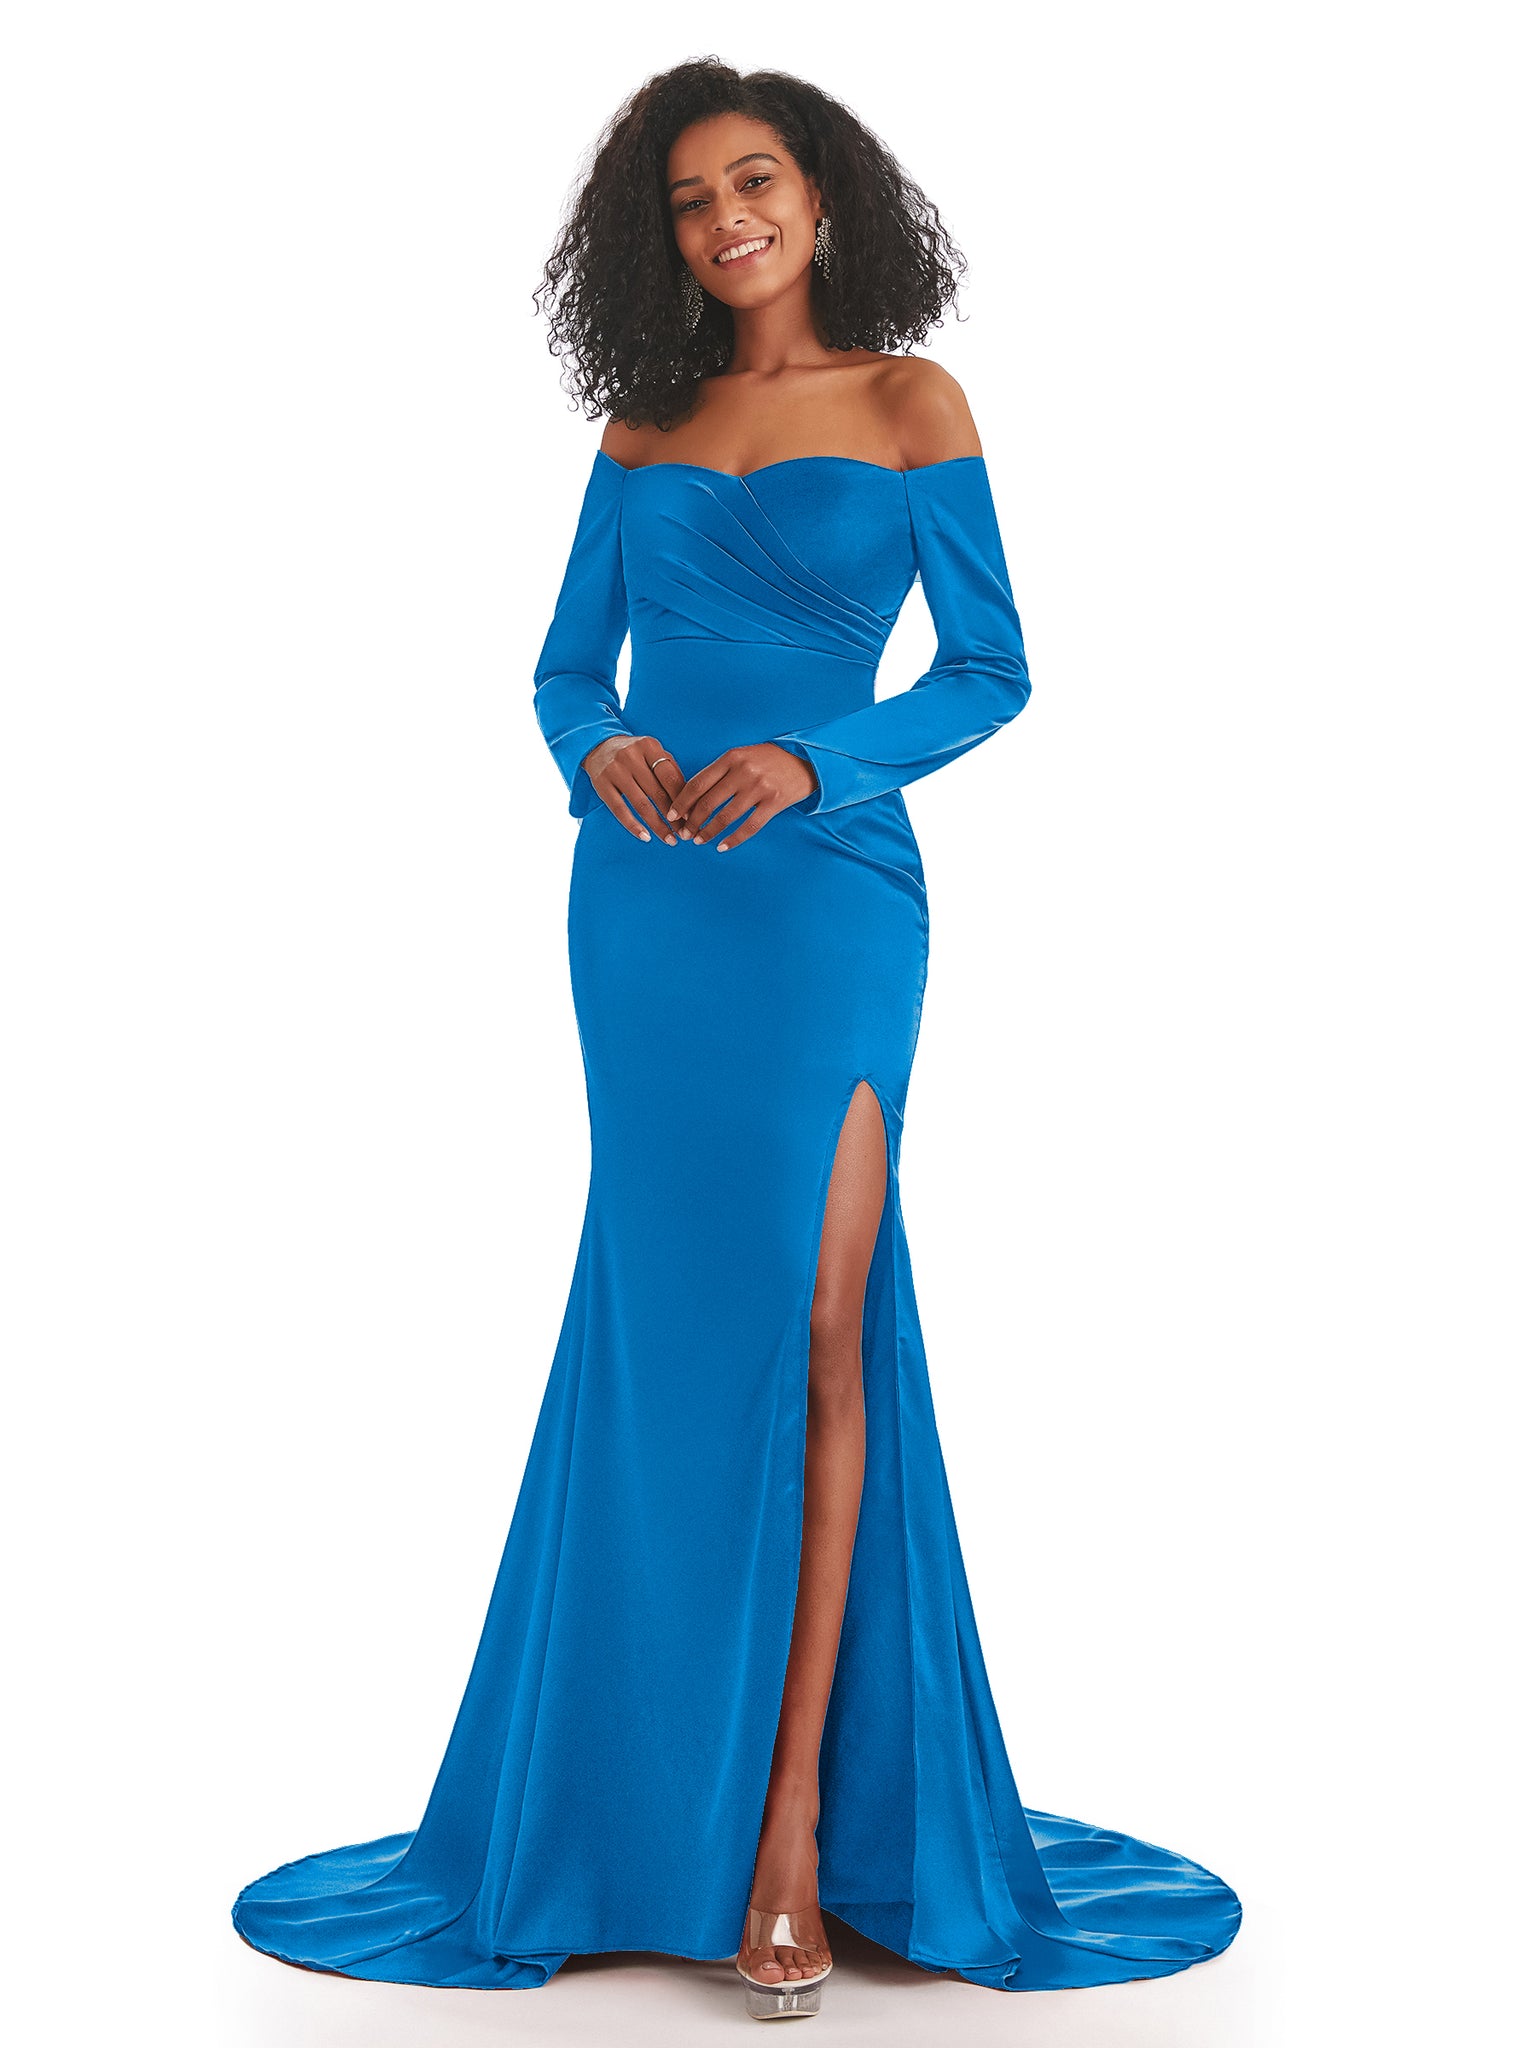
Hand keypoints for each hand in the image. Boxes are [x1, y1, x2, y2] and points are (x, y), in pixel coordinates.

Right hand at [581, 733, 686, 843]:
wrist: (599, 746)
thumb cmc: (635, 755)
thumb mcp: (653, 754)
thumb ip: (671, 772)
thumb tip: (689, 804)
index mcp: (649, 746)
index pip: (670, 778)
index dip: (683, 800)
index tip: (691, 818)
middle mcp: (631, 756)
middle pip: (657, 792)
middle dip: (673, 817)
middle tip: (684, 833)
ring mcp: (615, 770)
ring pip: (641, 804)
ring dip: (658, 825)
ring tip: (670, 839)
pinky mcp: (601, 784)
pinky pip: (619, 810)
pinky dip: (633, 826)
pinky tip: (646, 837)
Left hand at [666, 744, 818, 850]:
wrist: (804, 760)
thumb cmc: (766, 760)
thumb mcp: (741, 756)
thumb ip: (719, 772)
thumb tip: (691, 798)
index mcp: (731, 758)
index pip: (698, 783)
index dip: (681, 802)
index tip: (671, 815)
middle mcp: (744, 771)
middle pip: (708, 802)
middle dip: (692, 821)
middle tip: (684, 834)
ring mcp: (760, 788)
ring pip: (726, 817)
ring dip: (709, 832)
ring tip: (699, 841)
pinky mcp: (774, 803)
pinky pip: (749, 827)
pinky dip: (733, 839)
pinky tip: (722, 847)